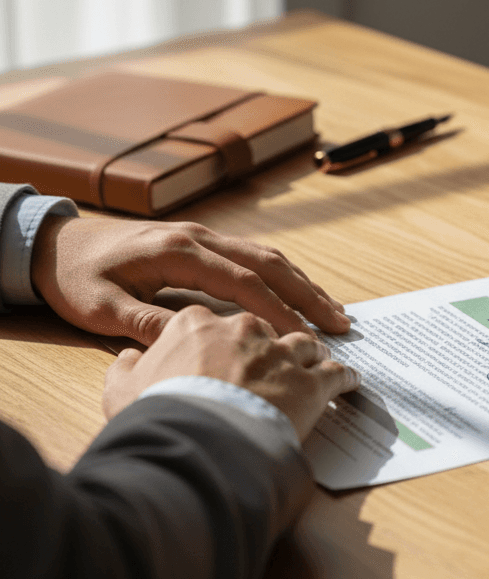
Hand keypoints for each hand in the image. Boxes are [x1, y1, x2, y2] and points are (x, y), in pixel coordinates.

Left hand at [31, 216, 350, 345]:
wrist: (56, 241)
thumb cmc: (75, 275)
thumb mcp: (99, 306)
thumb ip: (145, 324)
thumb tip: (192, 343)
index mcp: (179, 252)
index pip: (243, 282)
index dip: (278, 310)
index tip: (303, 337)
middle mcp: (199, 238)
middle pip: (269, 262)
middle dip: (308, 293)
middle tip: (340, 323)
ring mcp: (203, 235)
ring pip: (267, 255)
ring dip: (302, 282)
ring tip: (332, 311)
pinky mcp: (202, 242)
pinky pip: (253, 255)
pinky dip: (282, 276)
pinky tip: (297, 295)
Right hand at [102, 305, 359, 439]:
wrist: (195, 439)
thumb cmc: (156, 414)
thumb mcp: (122, 388)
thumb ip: (127, 367)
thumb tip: (129, 358)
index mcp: (199, 322)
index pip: (218, 322)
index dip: (226, 341)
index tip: (231, 352)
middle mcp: (246, 328)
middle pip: (267, 328)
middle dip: (273, 343)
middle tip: (278, 360)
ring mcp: (282, 353)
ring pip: (305, 345)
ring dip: (311, 356)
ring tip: (317, 367)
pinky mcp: (312, 383)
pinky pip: (338, 374)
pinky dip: (346, 378)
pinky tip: (351, 383)